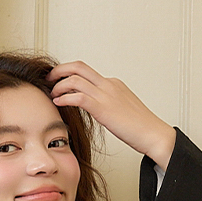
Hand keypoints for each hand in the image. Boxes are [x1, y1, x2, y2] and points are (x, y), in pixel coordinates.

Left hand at [47, 60, 175, 170]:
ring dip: (59, 86)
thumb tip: (95, 108)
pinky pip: (78, 96)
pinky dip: (64, 98)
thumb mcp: (122, 109)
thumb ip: (108, 104)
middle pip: (78, 67)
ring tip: (52, 95)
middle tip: (49, 79)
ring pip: (75, 80)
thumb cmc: (140, 127)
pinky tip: (58, 103)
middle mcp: (108, 84)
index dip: (69, 73)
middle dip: (59, 70)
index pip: (86, 71)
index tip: (59, 80)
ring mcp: (106, 95)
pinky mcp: (103, 108)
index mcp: (113, 84)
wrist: (153, 134)